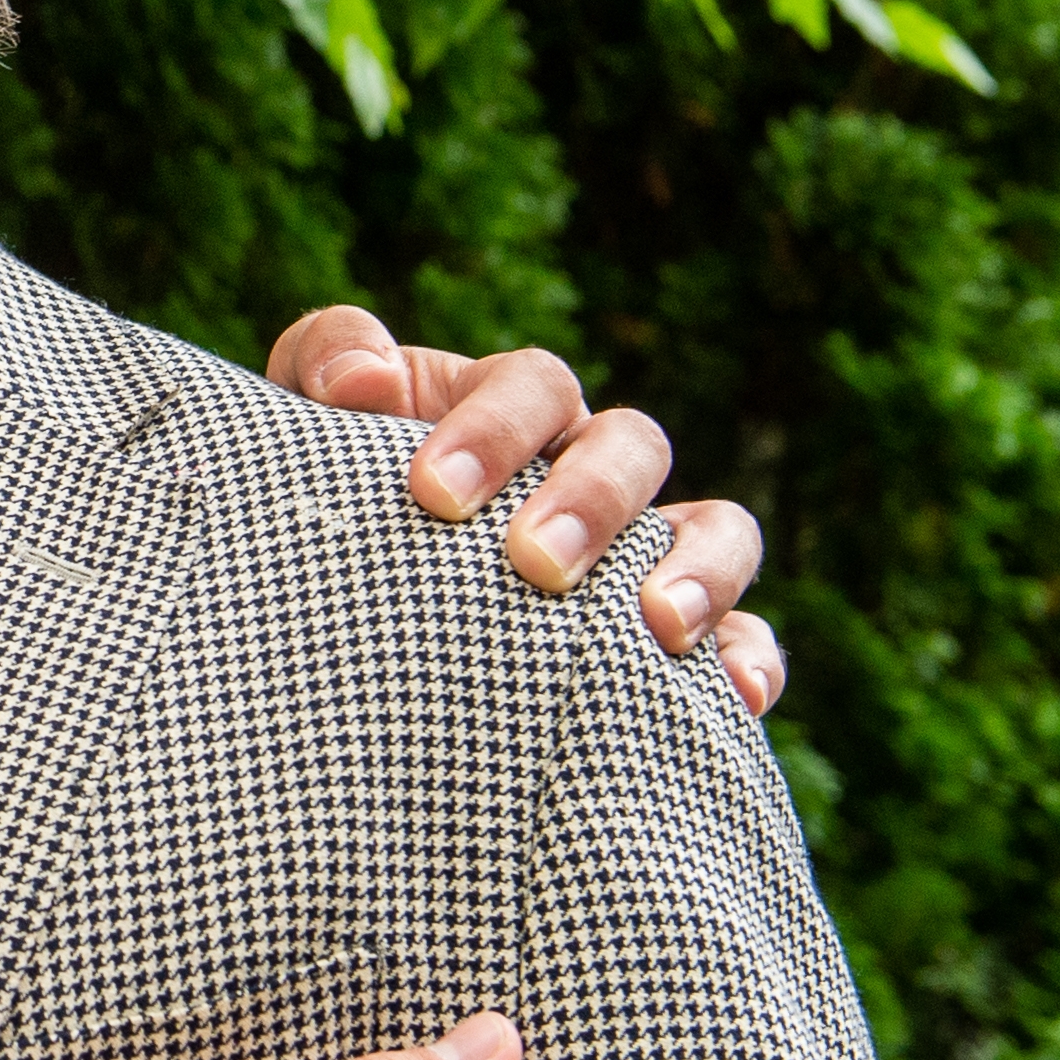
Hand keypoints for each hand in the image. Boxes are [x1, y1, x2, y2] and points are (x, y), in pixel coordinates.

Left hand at [267, 309, 782, 718]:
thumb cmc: (331, 499)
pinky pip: (745, 636)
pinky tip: (734, 696)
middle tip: (532, 563)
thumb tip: (368, 380)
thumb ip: (325, 364)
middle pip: (631, 445)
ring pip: (716, 526)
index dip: (495, 426)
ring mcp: (642, 548)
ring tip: (658, 625)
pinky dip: (750, 658)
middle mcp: (586, 468)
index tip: (431, 495)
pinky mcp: (673, 637)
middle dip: (590, 500)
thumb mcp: (308, 424)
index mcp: (507, 410)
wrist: (340, 603)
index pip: (533, 384)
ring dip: (699, 568)